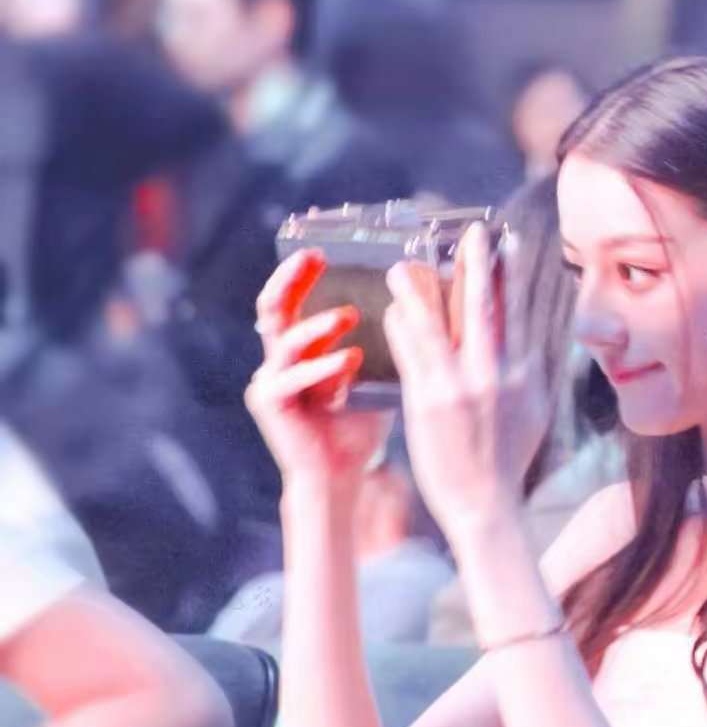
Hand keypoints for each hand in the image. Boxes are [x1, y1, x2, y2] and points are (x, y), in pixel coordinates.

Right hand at [245, 248, 390, 487]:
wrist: (341, 477)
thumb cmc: (359, 427)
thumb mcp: (373, 377)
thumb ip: (384, 345)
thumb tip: (419, 306)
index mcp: (299, 350)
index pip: (293, 300)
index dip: (301, 273)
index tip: (322, 249)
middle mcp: (277, 360)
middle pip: (272, 306)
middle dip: (291, 278)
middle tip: (315, 258)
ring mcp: (268, 380)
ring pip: (285, 339)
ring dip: (318, 325)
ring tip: (349, 315)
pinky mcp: (269, 404)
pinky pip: (293, 377)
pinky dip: (322, 367)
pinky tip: (349, 361)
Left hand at [384, 224, 551, 537]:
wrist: (486, 505)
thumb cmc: (507, 463)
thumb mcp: (532, 414)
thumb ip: (530, 376)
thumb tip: (534, 345)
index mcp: (525, 374)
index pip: (518, 314)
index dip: (511, 275)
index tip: (506, 244)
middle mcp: (497, 374)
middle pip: (486, 307)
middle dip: (479, 264)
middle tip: (472, 230)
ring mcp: (462, 387)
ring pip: (440, 324)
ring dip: (422, 289)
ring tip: (405, 265)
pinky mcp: (431, 402)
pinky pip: (413, 354)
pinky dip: (403, 328)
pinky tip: (393, 310)